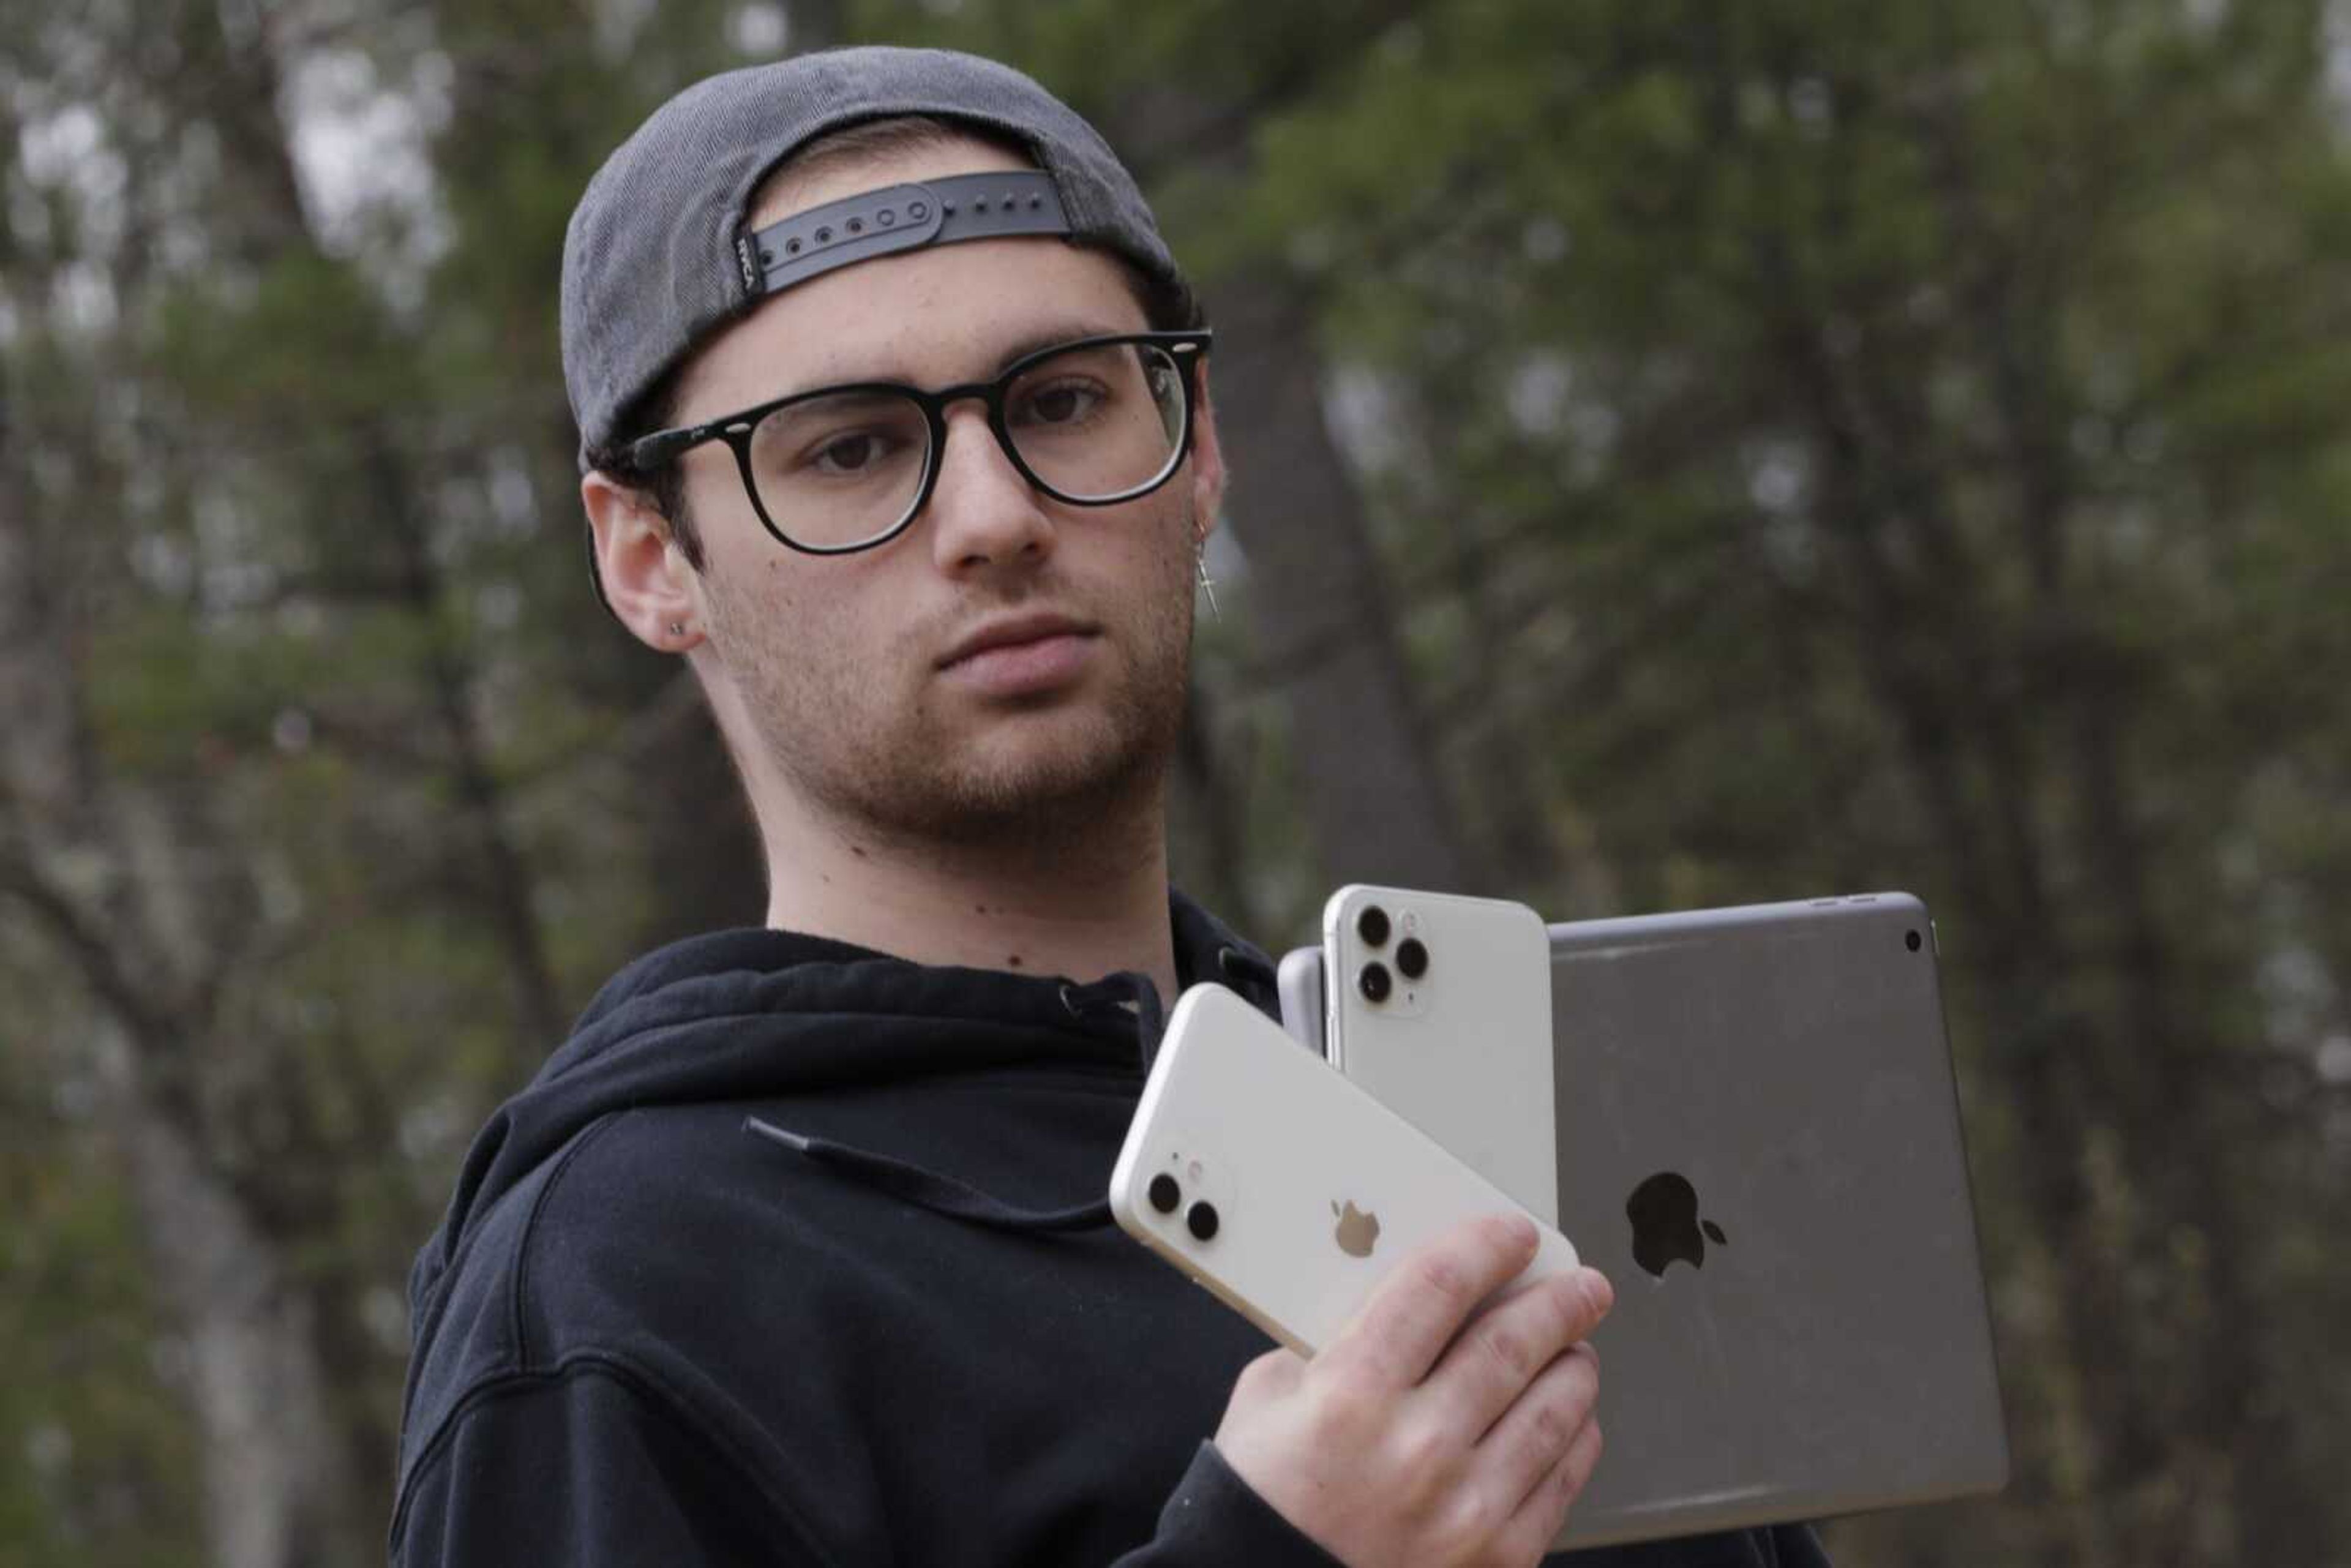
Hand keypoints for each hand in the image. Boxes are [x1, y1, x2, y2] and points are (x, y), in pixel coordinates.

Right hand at [1212, 1214, 1610, 1567]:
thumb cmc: (1265, 1502)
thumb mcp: (1266, 1400)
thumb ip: (1328, 1344)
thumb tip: (1393, 1308)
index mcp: (1350, 1395)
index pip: (1440, 1287)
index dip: (1487, 1246)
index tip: (1514, 1234)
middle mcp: (1415, 1447)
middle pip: (1512, 1342)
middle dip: (1558, 1301)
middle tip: (1582, 1284)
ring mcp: (1464, 1506)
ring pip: (1552, 1409)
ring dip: (1574, 1366)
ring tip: (1577, 1348)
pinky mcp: (1496, 1556)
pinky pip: (1560, 1480)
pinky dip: (1576, 1439)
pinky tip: (1573, 1420)